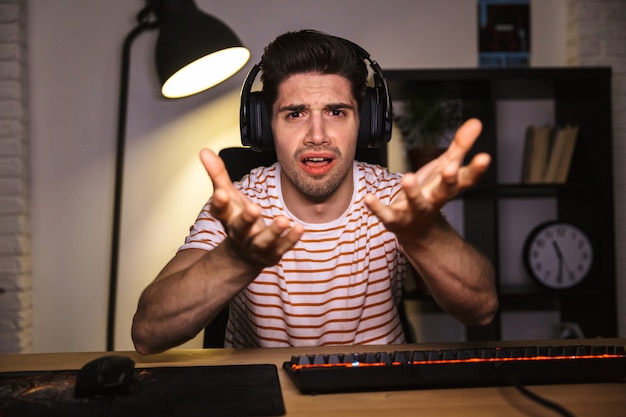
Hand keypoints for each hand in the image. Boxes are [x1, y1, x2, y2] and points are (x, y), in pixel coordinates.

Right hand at [199, 149, 303, 266]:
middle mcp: (240, 233)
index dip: (219, 203)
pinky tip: (299, 228)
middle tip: (254, 208)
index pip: (220, 211)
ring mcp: (256, 245)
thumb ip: (218, 174)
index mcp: (227, 218)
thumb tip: (204, 151)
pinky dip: (290, 239)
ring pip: (263, 240)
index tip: (220, 193)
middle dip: (246, 219)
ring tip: (283, 220)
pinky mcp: (273, 252)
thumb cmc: (236, 219)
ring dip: (273, 231)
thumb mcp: (228, 196)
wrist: (244, 256)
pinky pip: (282, 246)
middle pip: (241, 228)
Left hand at [364, 118, 490, 241]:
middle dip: (449, 181)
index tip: (484, 158)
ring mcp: (415, 211)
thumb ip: (460, 146)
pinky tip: (369, 199)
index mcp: (448, 187)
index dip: (476, 169)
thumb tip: (476, 122)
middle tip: (451, 169)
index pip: (466, 178)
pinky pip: (387, 215)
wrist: (416, 228)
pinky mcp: (396, 220)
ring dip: (412, 192)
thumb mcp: (446, 166)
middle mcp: (434, 200)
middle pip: (444, 192)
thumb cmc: (432, 192)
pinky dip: (378, 208)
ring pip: (416, 203)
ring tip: (407, 178)